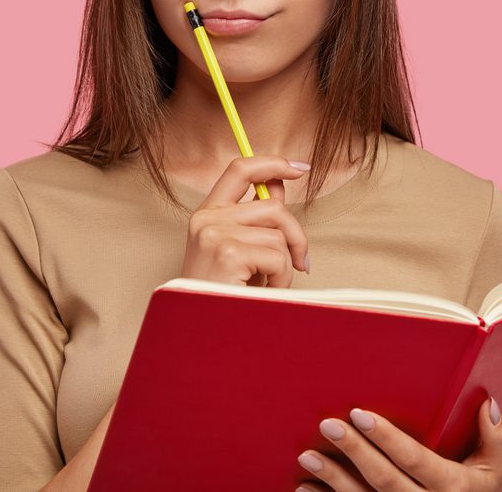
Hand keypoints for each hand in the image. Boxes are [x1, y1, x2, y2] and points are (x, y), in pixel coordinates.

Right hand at [181, 156, 311, 286]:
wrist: (199, 337)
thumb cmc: (222, 295)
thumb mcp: (239, 251)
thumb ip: (257, 218)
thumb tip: (280, 185)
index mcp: (207, 215)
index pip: (239, 169)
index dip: (272, 163)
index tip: (299, 168)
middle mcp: (206, 219)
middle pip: (272, 205)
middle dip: (295, 234)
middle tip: (302, 261)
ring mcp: (214, 234)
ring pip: (278, 234)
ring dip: (286, 264)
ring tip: (270, 284)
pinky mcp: (227, 253)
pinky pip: (277, 256)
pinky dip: (282, 278)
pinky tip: (265, 291)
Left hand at [296, 397, 501, 490]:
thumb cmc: (475, 485)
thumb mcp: (496, 467)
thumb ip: (497, 437)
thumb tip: (489, 404)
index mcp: (453, 487)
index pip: (416, 461)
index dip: (388, 439)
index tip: (360, 414)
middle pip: (385, 481)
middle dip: (354, 452)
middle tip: (328, 425)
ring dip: (332, 480)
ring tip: (307, 455)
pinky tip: (306, 486)